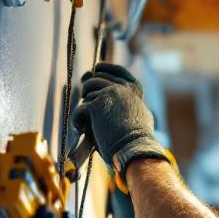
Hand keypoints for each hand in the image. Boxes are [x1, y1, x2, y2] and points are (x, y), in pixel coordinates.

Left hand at [74, 63, 168, 188]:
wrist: (134, 149)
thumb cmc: (138, 138)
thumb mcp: (141, 114)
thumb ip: (130, 103)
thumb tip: (122, 97)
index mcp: (134, 89)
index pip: (117, 70)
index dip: (103, 68)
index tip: (94, 70)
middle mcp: (121, 87)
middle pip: (97, 78)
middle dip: (89, 87)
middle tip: (85, 98)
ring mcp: (108, 94)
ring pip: (87, 90)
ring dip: (84, 104)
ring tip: (85, 119)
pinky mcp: (96, 106)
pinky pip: (80, 108)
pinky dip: (77, 119)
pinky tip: (81, 128)